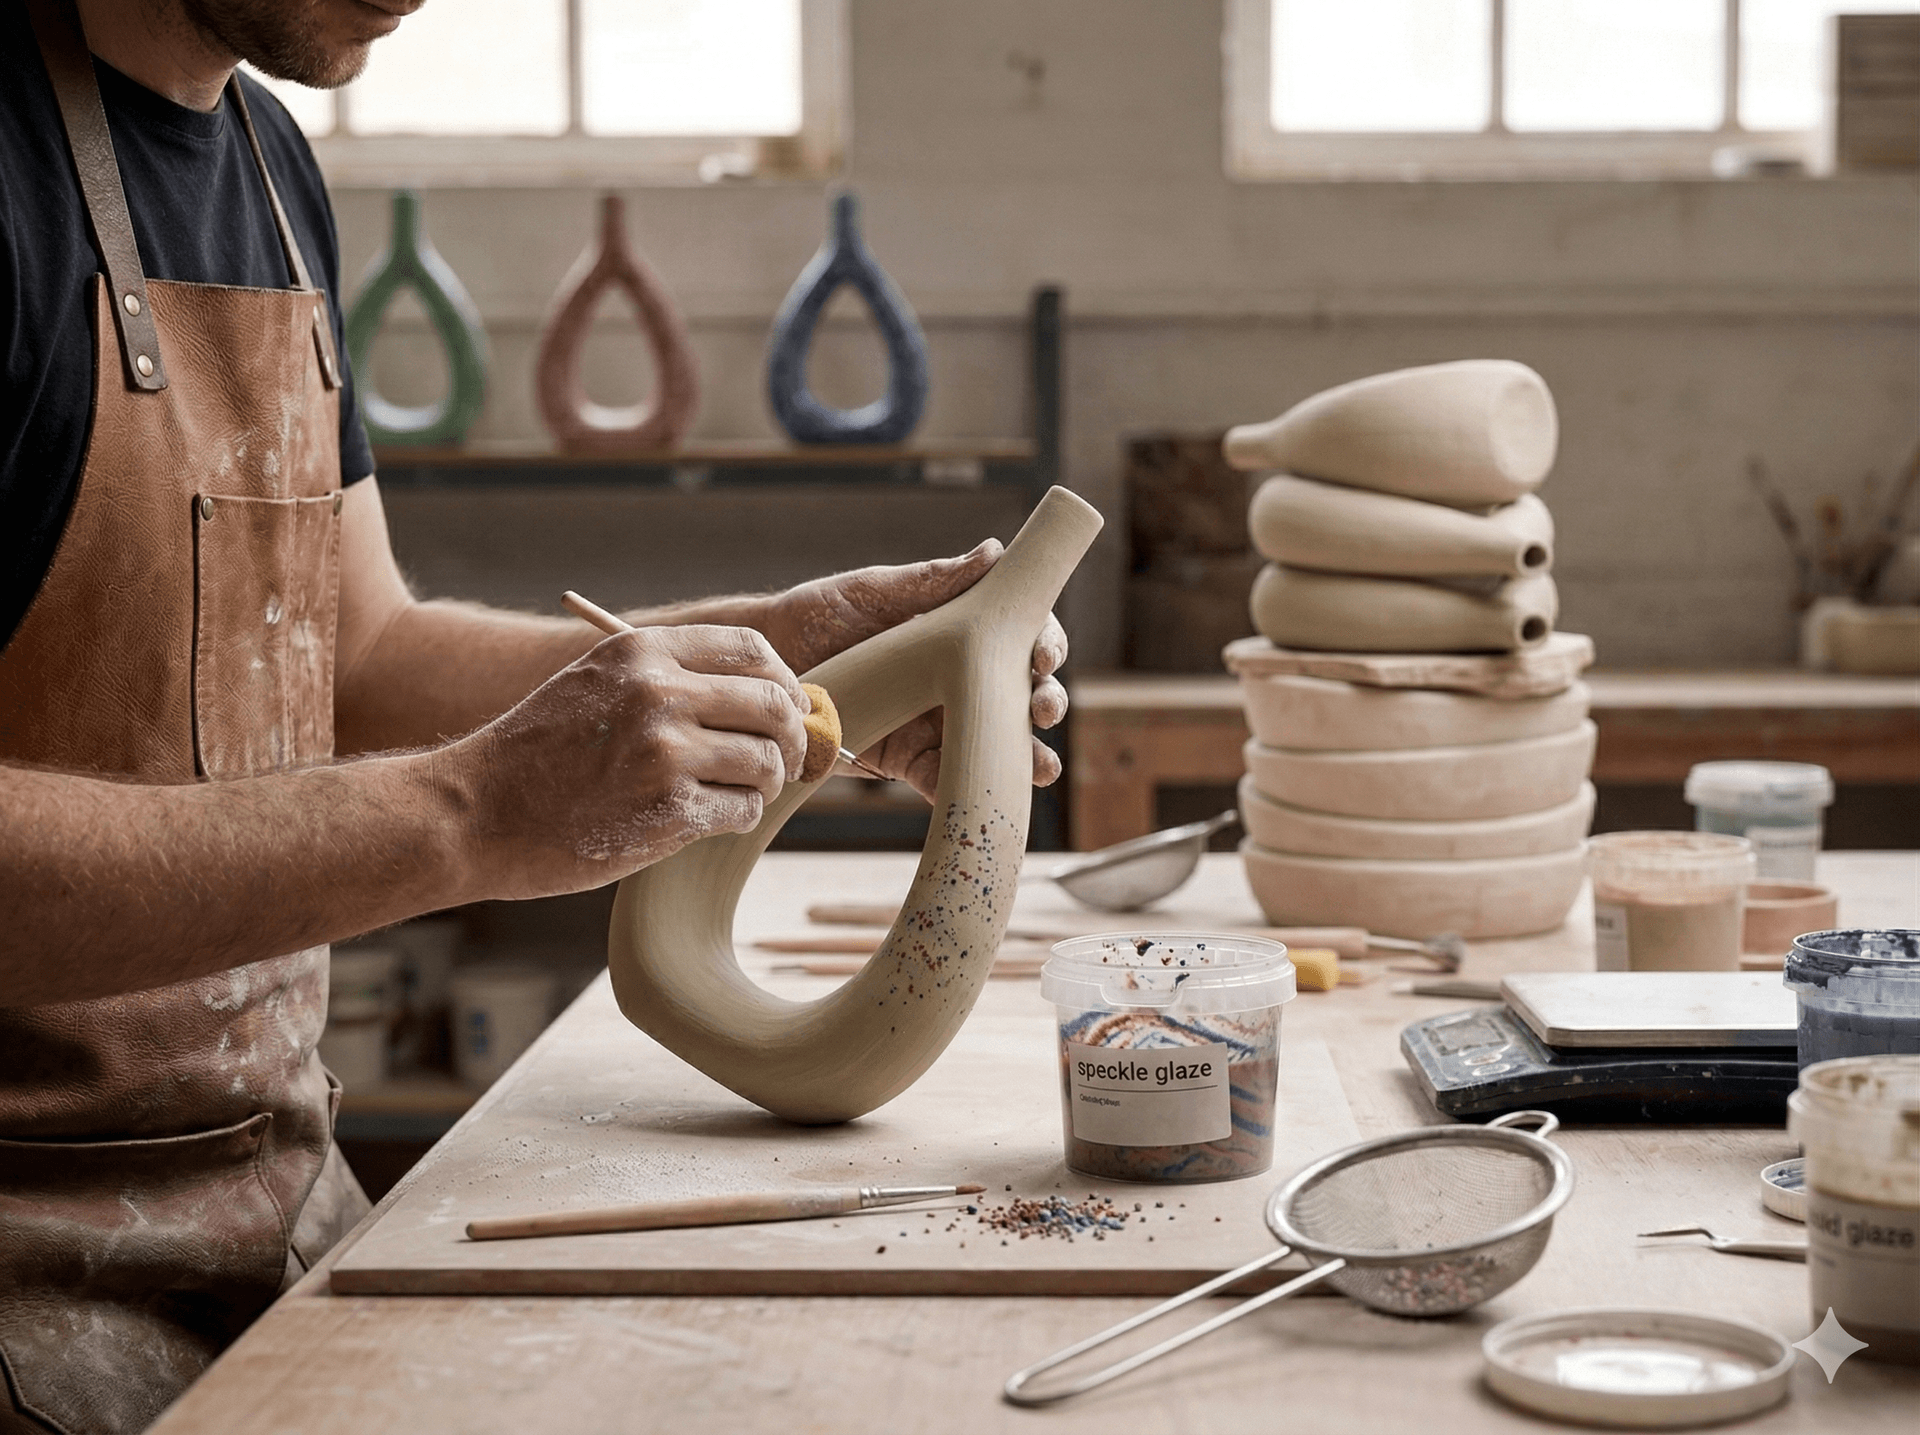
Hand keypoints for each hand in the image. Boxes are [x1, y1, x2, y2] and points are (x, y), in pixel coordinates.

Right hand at [447, 625, 808, 897]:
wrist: (474, 813)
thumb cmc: (539, 753)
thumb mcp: (596, 683)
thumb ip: (668, 678)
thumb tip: (769, 695)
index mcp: (643, 653)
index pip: (753, 650)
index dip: (785, 682)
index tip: (788, 708)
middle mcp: (659, 694)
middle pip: (774, 705)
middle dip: (792, 737)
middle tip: (786, 761)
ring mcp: (666, 754)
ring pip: (767, 763)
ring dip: (764, 784)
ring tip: (735, 793)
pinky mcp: (669, 813)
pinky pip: (744, 811)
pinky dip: (738, 818)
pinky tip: (705, 818)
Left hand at [759, 540, 1069, 800]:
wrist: (766, 669)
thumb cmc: (818, 615)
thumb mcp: (874, 590)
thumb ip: (934, 580)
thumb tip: (996, 554)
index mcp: (960, 631)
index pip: (1019, 634)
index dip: (1044, 643)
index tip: (1043, 655)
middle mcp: (959, 677)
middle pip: (1022, 691)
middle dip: (1046, 701)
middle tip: (1044, 709)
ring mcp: (938, 722)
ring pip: (997, 741)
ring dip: (1025, 755)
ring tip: (1040, 767)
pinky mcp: (909, 761)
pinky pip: (946, 777)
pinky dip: (968, 788)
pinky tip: (987, 795)